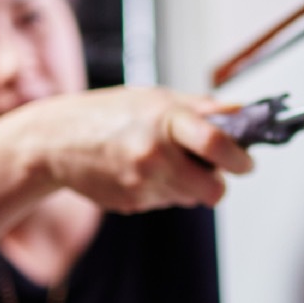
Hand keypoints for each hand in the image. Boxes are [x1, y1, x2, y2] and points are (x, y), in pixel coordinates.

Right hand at [8, 86, 254, 211]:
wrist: (55, 141)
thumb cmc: (108, 114)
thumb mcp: (155, 98)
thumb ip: (201, 108)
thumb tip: (244, 114)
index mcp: (165, 120)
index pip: (217, 144)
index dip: (241, 158)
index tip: (248, 161)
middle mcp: (154, 155)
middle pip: (213, 189)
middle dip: (218, 182)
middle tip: (214, 169)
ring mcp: (142, 183)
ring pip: (192, 198)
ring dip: (189, 185)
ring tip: (165, 161)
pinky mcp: (132, 204)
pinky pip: (166, 202)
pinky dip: (164, 190)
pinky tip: (141, 171)